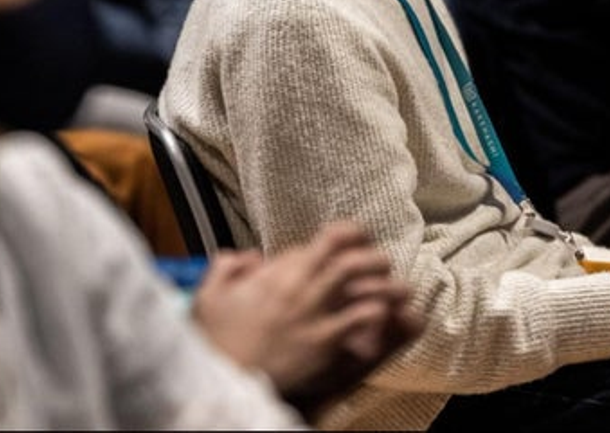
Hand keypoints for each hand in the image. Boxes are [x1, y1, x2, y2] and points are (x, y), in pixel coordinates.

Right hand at [191, 222, 420, 414]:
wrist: (222, 374)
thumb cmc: (217, 338)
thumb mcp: (210, 293)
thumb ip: (228, 266)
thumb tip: (248, 258)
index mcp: (279, 272)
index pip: (326, 240)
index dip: (347, 234)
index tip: (355, 237)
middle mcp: (301, 287)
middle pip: (351, 259)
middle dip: (373, 256)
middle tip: (383, 262)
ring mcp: (314, 314)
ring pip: (363, 286)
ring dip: (386, 284)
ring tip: (399, 288)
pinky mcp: (323, 343)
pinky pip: (359, 321)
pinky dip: (375, 315)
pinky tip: (382, 317)